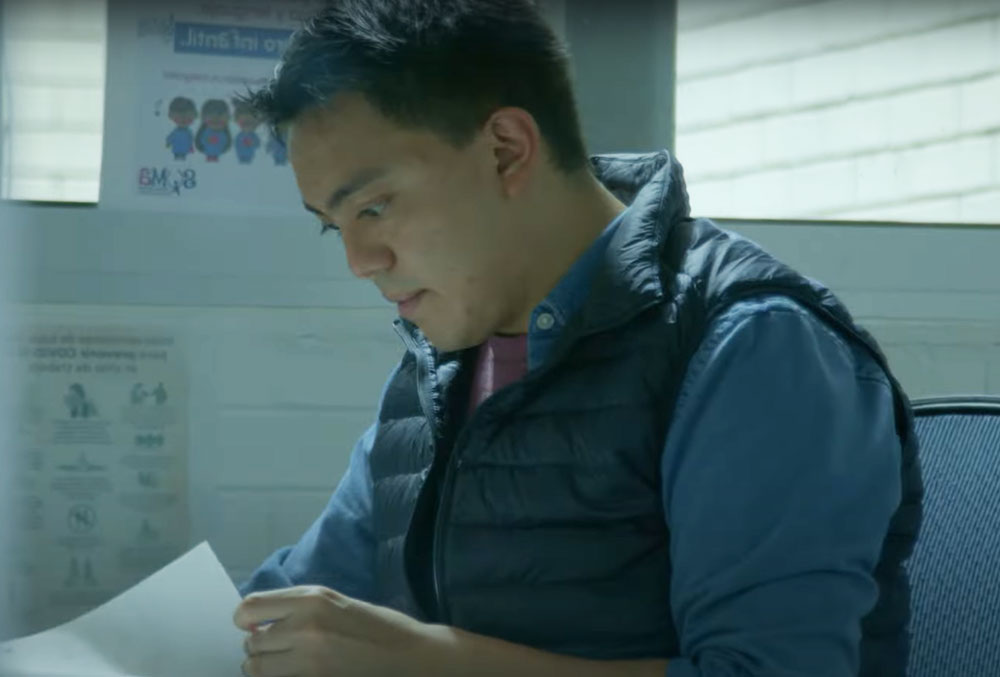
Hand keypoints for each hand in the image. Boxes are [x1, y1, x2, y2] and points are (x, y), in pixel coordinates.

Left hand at [233, 585, 446, 676]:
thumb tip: (255, 621)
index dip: (245, 620)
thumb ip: (295, 607)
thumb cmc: (373, 624)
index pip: (248, 609)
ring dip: (264, 667)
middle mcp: (304, 626)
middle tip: (278, 648)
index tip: (254, 626)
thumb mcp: (333, 601)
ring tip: (285, 664)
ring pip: (256, 668)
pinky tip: (296, 672)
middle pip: (250, 643)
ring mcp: (308, 659)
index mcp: (310, 599)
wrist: (407, 654)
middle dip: (258, 647)